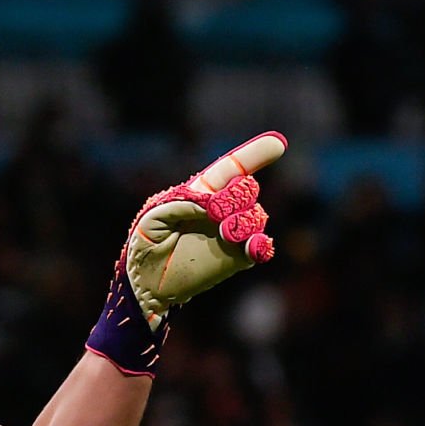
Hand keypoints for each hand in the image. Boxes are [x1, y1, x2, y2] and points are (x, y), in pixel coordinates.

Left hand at [127, 132, 284, 322]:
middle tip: (216, 215)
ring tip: (224, 234)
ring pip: (256, 215)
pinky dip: (261, 245)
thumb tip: (210, 204)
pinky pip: (260, 247)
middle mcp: (223, 209)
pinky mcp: (239, 257)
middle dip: (235, 197)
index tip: (277, 143)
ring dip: (243, 222)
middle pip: (247, 188)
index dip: (254, 154)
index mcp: (203, 192)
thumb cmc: (147, 245)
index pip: (232, 169)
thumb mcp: (153, 218)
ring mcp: (233, 232)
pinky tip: (254, 246)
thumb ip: (179, 204)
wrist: (149, 282)